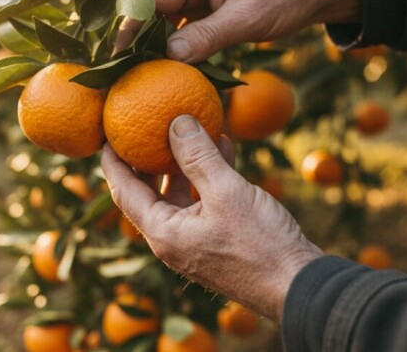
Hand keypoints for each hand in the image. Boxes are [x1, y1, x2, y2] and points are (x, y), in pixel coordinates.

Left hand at [101, 115, 322, 322]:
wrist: (298, 284)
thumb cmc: (261, 243)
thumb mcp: (226, 192)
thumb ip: (197, 156)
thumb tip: (175, 121)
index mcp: (164, 232)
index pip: (124, 191)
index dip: (113, 160)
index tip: (107, 133)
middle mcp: (173, 239)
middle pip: (149, 191)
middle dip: (148, 157)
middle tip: (144, 125)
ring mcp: (195, 240)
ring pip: (179, 193)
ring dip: (184, 161)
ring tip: (189, 126)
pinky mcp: (218, 238)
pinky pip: (204, 200)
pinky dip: (208, 174)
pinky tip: (222, 145)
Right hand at [116, 0, 360, 62]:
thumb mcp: (248, 20)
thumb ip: (208, 36)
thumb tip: (169, 57)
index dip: (132, 25)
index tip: (119, 56)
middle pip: (152, 8)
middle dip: (137, 39)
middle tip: (123, 74)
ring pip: (164, 19)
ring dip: (155, 46)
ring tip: (139, 78)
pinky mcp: (206, 5)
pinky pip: (181, 26)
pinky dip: (174, 47)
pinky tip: (167, 71)